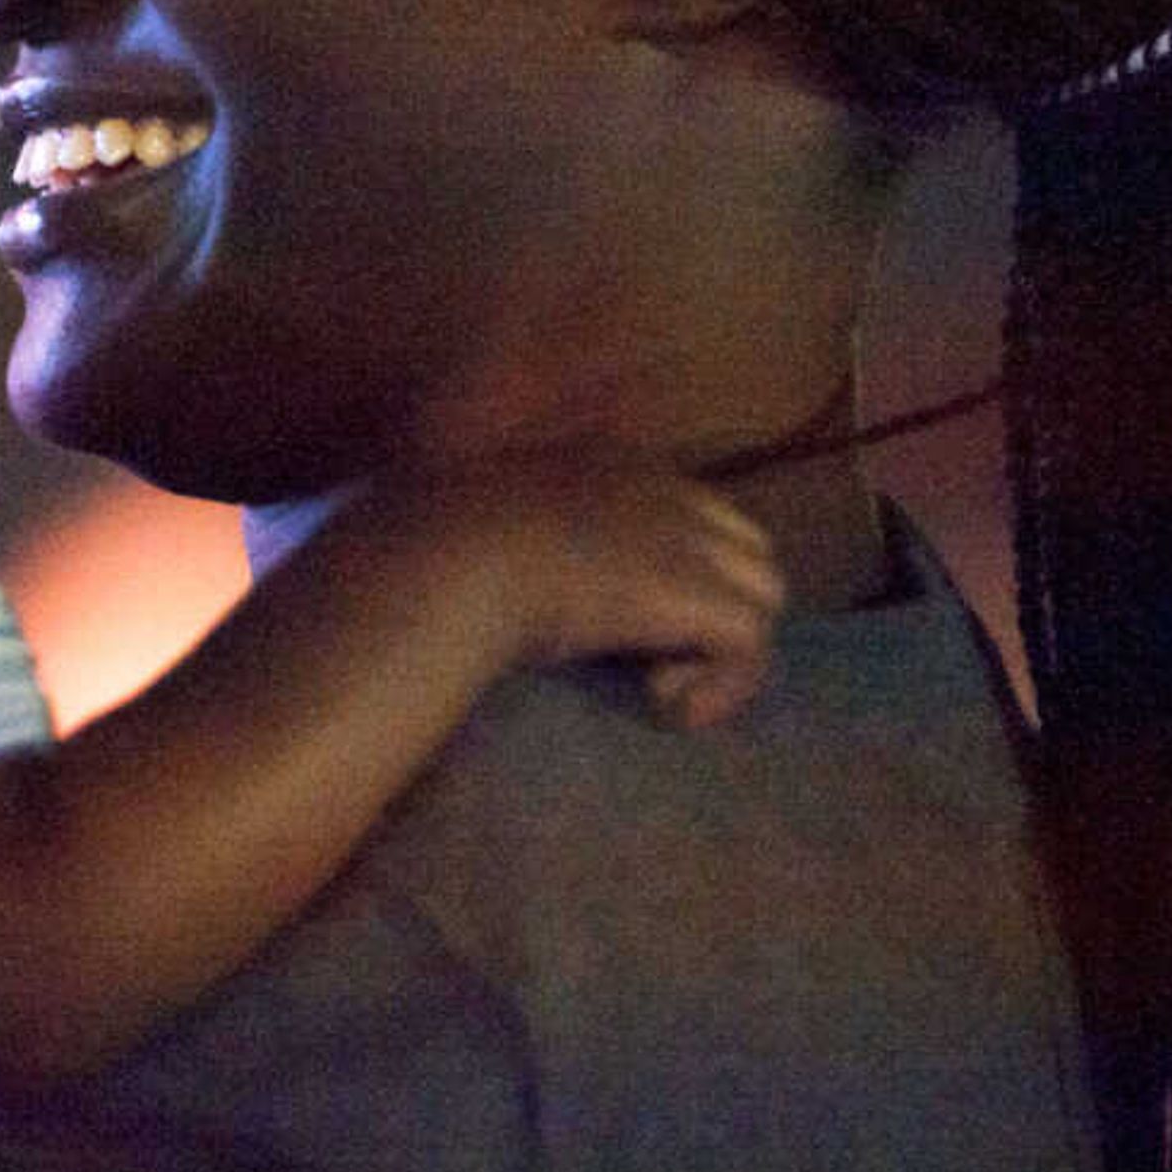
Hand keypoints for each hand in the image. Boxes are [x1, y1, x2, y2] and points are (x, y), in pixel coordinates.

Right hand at [285, 458, 785, 730]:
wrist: (443, 555)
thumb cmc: (425, 546)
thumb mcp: (453, 522)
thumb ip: (469, 527)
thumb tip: (410, 544)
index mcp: (604, 465)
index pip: (686, 508)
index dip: (674, 570)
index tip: (622, 623)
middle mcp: (660, 489)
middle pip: (745, 549)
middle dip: (711, 607)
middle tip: (648, 660)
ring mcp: (688, 540)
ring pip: (762, 595)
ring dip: (718, 649)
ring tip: (655, 685)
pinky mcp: (699, 595)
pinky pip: (753, 644)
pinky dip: (721, 686)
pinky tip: (662, 706)